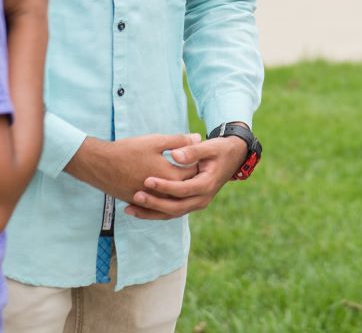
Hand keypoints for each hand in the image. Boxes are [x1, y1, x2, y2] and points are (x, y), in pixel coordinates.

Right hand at [67, 134, 200, 207]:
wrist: (99, 164)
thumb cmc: (128, 150)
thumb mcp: (155, 141)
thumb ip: (178, 141)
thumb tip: (197, 138)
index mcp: (169, 177)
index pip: (192, 173)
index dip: (197, 163)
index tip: (199, 155)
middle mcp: (161, 194)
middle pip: (183, 188)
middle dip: (189, 177)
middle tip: (193, 165)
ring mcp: (149, 201)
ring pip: (170, 200)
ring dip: (176, 190)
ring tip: (177, 176)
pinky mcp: (138, 203)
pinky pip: (155, 206)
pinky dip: (161, 199)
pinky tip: (163, 191)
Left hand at [124, 135, 247, 220]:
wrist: (232, 157)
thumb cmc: (220, 149)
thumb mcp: (210, 146)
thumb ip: (192, 150)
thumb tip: (175, 155)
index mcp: (206, 185)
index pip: (182, 189)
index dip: (164, 186)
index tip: (147, 180)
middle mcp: (202, 199)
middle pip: (175, 207)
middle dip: (154, 204)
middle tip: (135, 196)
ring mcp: (196, 204)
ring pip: (171, 213)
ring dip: (150, 213)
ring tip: (129, 209)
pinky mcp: (189, 204)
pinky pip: (170, 212)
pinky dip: (154, 212)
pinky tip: (137, 209)